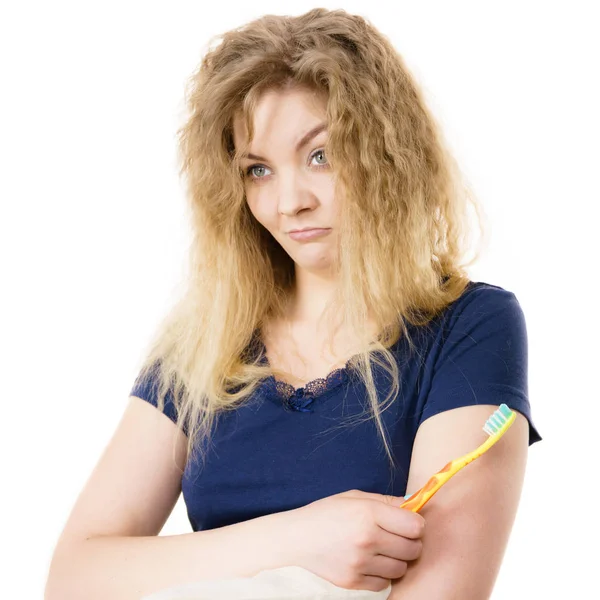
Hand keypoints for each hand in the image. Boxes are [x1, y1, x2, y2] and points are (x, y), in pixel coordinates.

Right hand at [285, 488, 424, 591]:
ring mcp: (360, 563)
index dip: (416, 525)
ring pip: (401, 569)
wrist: (296, 538)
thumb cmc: (326, 513)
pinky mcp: (353, 581)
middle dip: (410, 543)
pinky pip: (384, 583)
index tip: (408, 523)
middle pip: (412, 549)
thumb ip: (386, 501)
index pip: (415, 526)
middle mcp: (367, 539)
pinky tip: (370, 562)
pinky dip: (382, 575)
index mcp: (369, 513)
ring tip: (382, 550)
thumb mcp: (354, 497)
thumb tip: (413, 506)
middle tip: (398, 537)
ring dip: (397, 560)